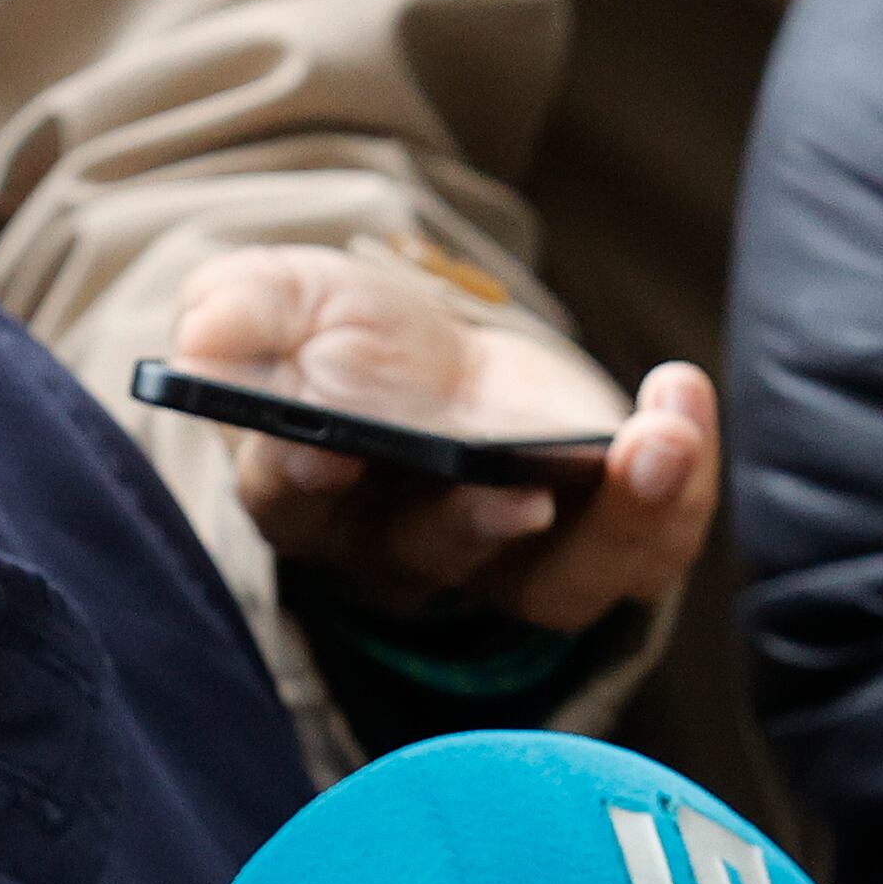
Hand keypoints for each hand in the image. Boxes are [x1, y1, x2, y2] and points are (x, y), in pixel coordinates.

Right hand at [171, 245, 716, 633]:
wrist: (444, 356)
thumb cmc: (352, 342)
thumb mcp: (290, 299)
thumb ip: (244, 311)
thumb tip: (202, 335)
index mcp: (313, 498)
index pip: (295, 508)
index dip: (303, 482)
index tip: (321, 448)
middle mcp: (408, 551)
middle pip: (433, 560)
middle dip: (473, 522)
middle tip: (520, 489)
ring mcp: (512, 559)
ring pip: (560, 584)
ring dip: (617, 520)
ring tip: (651, 441)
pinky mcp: (597, 546)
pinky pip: (646, 549)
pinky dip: (679, 486)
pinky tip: (679, 400)